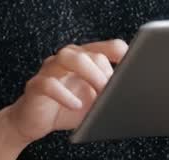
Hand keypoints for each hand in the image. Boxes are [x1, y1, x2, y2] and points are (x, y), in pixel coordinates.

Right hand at [3, 39, 127, 144]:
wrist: (33, 121)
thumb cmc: (66, 107)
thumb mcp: (94, 101)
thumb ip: (108, 93)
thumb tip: (127, 94)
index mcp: (84, 58)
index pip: (105, 47)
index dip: (119, 52)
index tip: (134, 63)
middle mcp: (66, 58)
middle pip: (88, 53)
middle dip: (103, 72)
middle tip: (113, 90)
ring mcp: (49, 70)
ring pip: (67, 57)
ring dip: (88, 74)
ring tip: (99, 93)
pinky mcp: (35, 85)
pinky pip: (48, 84)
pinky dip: (64, 94)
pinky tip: (75, 104)